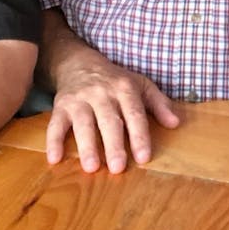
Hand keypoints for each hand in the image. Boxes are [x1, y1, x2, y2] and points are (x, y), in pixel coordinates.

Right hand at [46, 51, 179, 173]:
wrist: (79, 62)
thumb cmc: (115, 79)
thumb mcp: (140, 85)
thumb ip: (158, 104)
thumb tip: (175, 123)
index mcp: (124, 88)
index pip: (134, 113)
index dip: (139, 135)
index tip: (144, 157)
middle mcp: (102, 93)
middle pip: (109, 120)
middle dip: (113, 144)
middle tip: (118, 167)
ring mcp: (80, 99)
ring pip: (83, 123)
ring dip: (86, 145)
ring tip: (92, 166)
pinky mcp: (61, 105)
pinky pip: (55, 123)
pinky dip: (53, 141)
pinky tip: (54, 158)